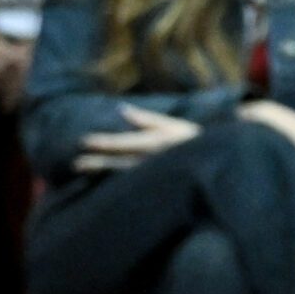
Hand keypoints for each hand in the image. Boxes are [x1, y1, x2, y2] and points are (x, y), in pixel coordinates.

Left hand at [73, 103, 199, 173]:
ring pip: (123, 173)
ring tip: (81, 169)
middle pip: (120, 162)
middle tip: (76, 163)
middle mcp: (154, 160)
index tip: (84, 141)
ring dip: (101, 172)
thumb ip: (148, 119)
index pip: (125, 143)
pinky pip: (130, 181)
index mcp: (158, 143)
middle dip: (98, 162)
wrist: (219, 163)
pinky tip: (100, 179)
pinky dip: (113, 180)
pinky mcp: (156, 184)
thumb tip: (122, 109)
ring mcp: (155, 174)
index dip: (104, 143)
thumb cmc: (196, 140)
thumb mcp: (175, 125)